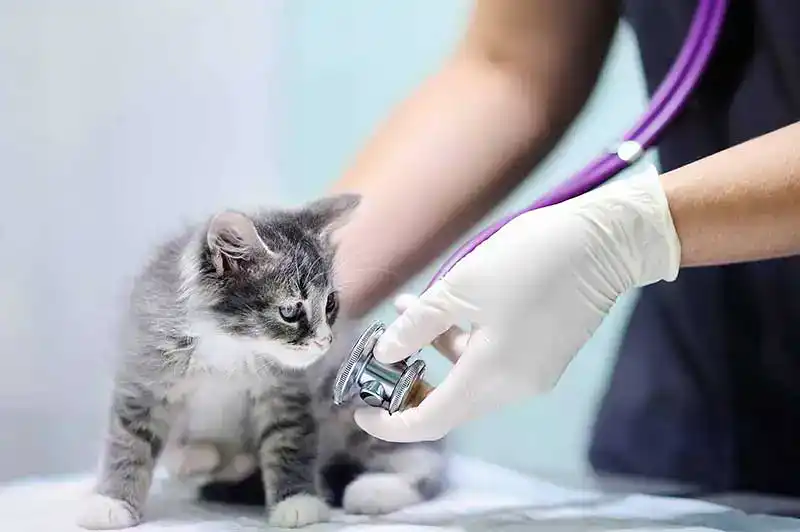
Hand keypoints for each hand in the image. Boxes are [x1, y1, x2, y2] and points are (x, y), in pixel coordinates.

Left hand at [354, 171, 681, 441]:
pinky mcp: (543, 358)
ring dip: (434, 355)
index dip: (391, 424)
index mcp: (492, 376)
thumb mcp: (462, 287)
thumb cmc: (531, 259)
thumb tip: (385, 352)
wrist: (606, 243)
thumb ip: (418, 325)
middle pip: (449, 405)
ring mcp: (532, 375)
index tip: (361, 410)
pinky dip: (462, 347)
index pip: (431, 422)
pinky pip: (491, 366)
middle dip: (409, 384)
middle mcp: (514, 388)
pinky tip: (445, 310)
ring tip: (407, 309)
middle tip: (380, 355)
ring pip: (468, 381)